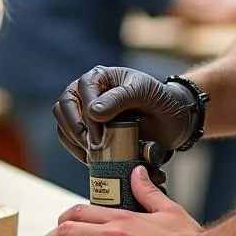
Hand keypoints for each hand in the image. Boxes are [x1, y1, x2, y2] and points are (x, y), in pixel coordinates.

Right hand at [53, 66, 203, 172]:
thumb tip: (93, 111)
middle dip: (76, 129)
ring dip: (75, 141)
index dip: (87, 113)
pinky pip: (69, 139)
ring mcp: (84, 111)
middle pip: (65, 106)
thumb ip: (120, 98)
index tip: (98, 135)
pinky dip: (76, 150)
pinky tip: (91, 159)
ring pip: (63, 124)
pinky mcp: (86, 129)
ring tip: (94, 154)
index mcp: (100, 77)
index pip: (82, 90)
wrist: (173, 119)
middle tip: (93, 147)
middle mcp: (87, 91)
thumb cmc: (160, 100)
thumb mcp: (144, 92)